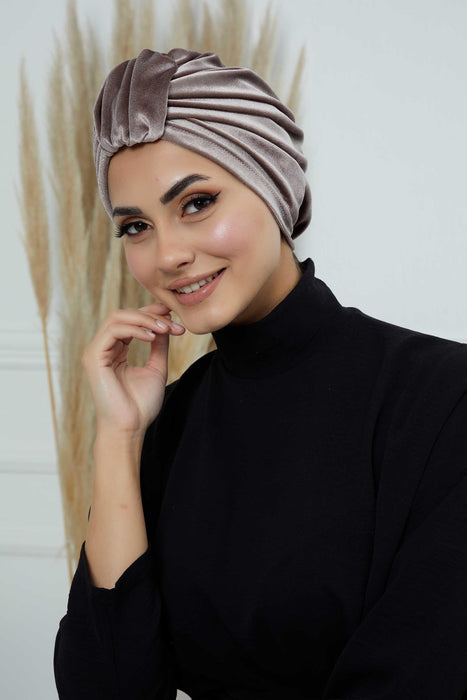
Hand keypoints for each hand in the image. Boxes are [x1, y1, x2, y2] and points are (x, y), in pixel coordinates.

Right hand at [81, 302, 184, 435]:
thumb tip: (166, 325)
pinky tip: (152, 337)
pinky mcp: (93, 358)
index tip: (173, 316)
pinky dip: (135, 329)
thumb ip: (159, 346)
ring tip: (165, 329)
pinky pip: (113, 331)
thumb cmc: (140, 406)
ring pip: (117, 318)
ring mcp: (96, 352)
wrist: (130, 428)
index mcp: (115, 351)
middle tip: (172, 323)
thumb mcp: (156, 368)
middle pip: (123, 314)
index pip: (130, 321)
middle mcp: (103, 349)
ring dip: (144, 319)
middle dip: (150, 315)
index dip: (150, 314)